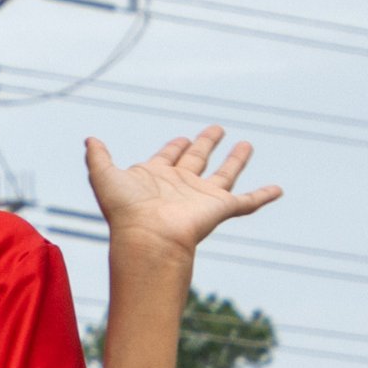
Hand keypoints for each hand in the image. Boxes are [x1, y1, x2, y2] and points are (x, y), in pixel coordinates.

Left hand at [85, 126, 281, 257]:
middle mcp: (180, 185)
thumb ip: (97, 157)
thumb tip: (89, 139)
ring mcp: (201, 197)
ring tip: (246, 144)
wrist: (148, 238)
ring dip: (236, 160)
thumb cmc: (124, 210)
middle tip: (216, 129)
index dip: (174, 147)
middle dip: (205, 143)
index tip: (181, 138)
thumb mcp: (104, 176)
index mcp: (155, 176)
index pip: (168, 156)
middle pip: (197, 159)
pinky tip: (278, 188)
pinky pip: (248, 201)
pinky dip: (264, 195)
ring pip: (224, 174)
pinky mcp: (220, 208)